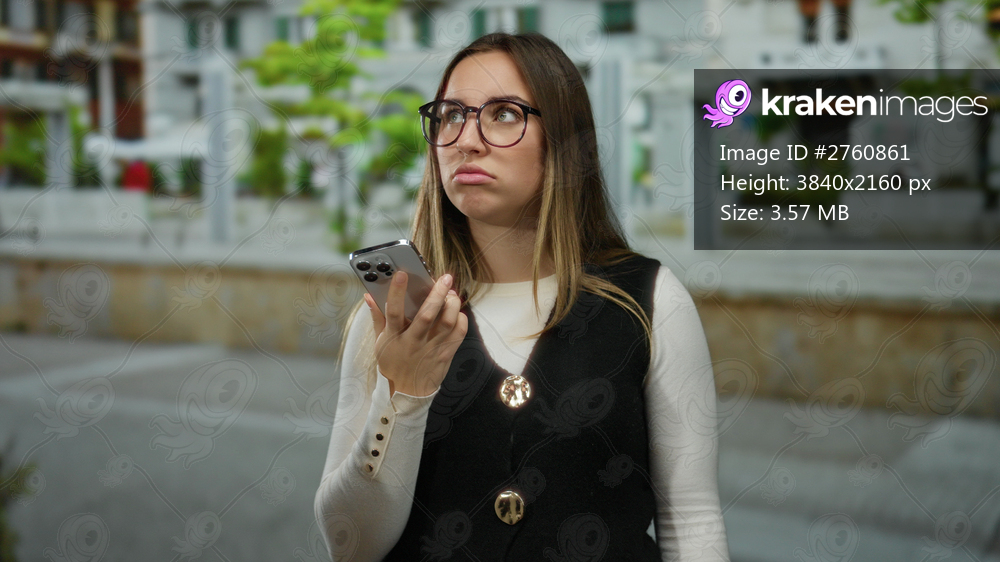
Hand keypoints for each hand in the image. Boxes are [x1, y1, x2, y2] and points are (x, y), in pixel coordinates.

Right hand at [365, 271, 467, 396]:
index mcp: (394, 337)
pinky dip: (460, 320)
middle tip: (445, 278)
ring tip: (452, 294)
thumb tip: (369, 295)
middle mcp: (413, 342)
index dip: (397, 292)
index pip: (394, 312)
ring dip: (452, 305)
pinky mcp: (445, 355)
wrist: (406, 392)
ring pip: (446, 323)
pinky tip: (457, 312)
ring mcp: (431, 349)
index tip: (402, 273)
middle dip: (437, 294)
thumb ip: (377, 317)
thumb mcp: (379, 342)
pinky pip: (458, 335)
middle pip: (426, 315)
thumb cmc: (392, 362)